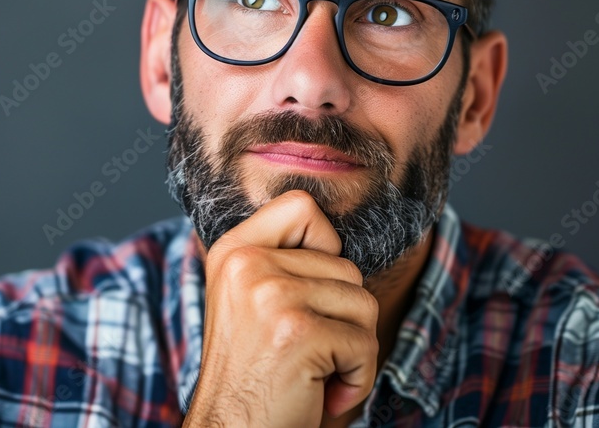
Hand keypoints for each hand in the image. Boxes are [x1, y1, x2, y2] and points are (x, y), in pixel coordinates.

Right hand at [183, 190, 379, 426]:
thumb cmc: (252, 373)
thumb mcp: (248, 299)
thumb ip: (279, 261)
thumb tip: (335, 231)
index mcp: (233, 250)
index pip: (302, 206)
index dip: (325, 245)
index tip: (308, 291)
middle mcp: (246, 264)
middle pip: (346, 265)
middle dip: (343, 318)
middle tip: (307, 350)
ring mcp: (271, 295)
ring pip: (362, 304)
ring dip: (352, 349)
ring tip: (314, 371)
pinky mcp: (298, 333)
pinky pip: (365, 345)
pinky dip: (357, 379)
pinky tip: (322, 393)